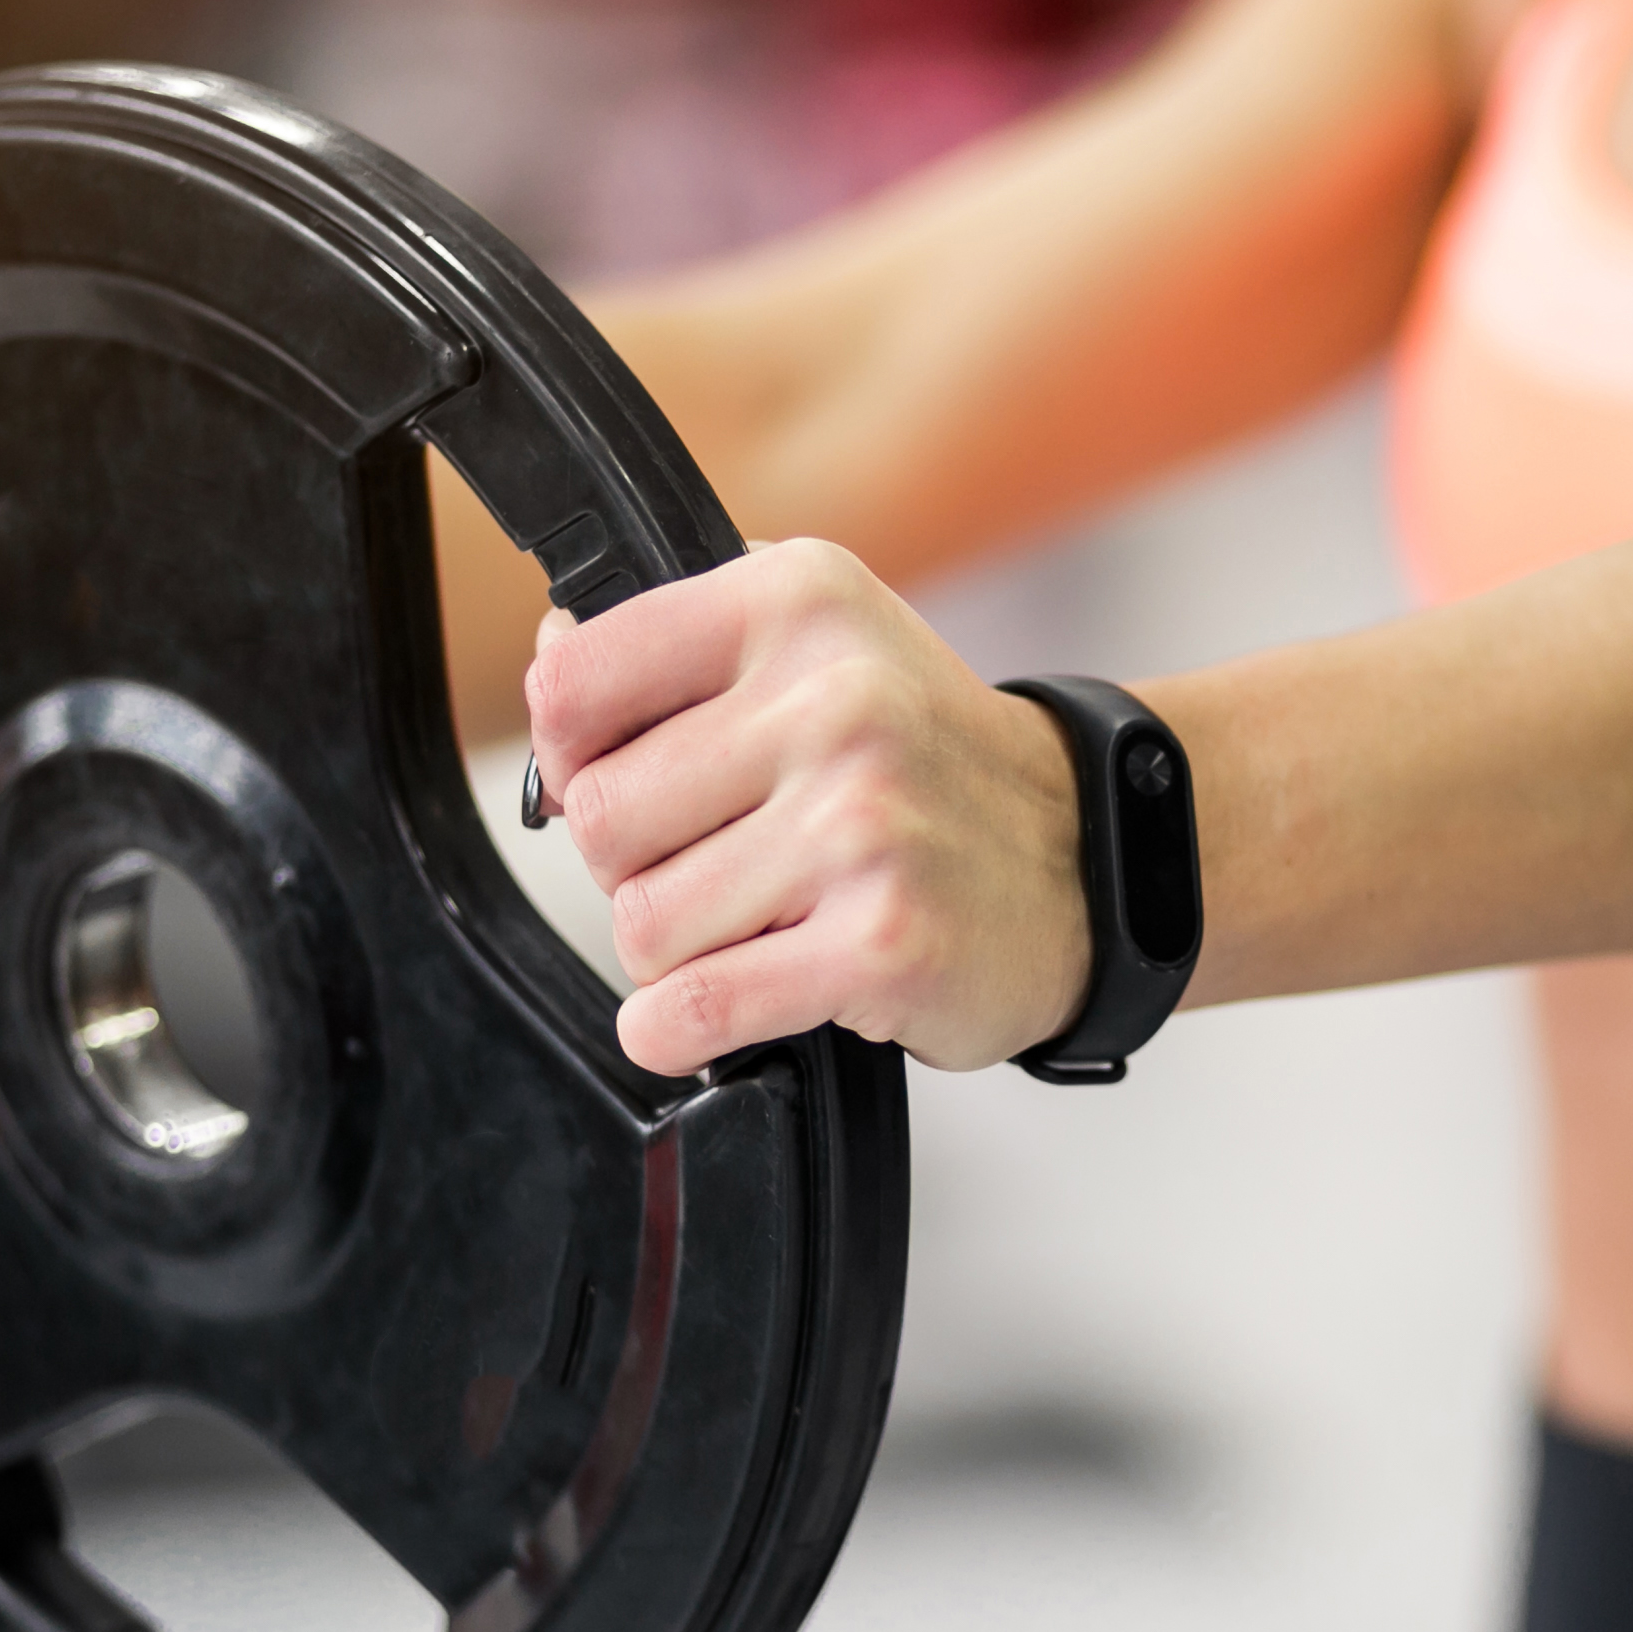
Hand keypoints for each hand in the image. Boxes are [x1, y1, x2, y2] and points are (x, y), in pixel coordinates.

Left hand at [525, 539, 1091, 1076]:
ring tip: (759, 922)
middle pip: (599, 820)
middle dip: (634, 864)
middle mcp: (835, 698)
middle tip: (720, 863)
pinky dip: (678, 1029)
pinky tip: (717, 1008)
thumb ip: (677, 636)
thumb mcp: (819, 643)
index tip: (627, 779)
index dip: (575, 754)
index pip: (573, 686)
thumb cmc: (924, 757)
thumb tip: (548, 651)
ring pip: (642, 924)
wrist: (1084, 857)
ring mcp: (863, 823)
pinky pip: (700, 1007)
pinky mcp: (883, 942)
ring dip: (678, 950)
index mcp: (797, 602)